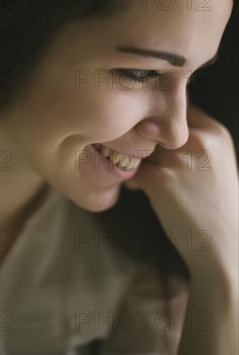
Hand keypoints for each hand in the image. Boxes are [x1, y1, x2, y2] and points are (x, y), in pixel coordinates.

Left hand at [124, 102, 237, 282]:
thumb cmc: (215, 201)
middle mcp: (198, 141)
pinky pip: (132, 169)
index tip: (153, 137)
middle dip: (144, 139)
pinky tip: (140, 188)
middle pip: (154, 125)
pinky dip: (132, 179)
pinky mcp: (160, 180)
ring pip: (140, 145)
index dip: (160, 123)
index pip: (174, 110)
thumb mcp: (216, 160)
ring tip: (142, 172)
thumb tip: (152, 123)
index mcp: (214, 132)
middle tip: (139, 153)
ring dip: (135, 158)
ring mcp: (178, 160)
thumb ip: (192, 138)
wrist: (223, 244)